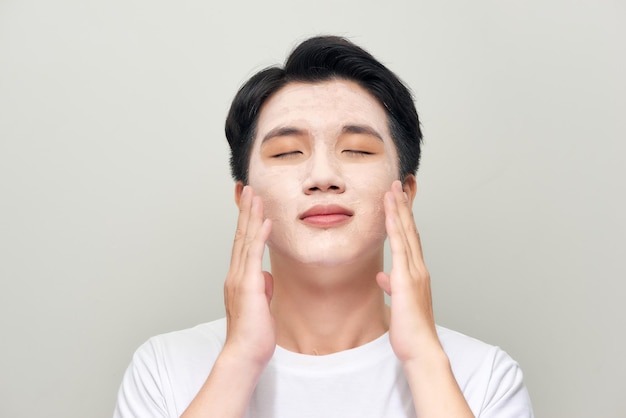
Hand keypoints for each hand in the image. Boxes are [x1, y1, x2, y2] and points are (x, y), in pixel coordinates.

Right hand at [223, 185, 274, 366]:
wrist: (244, 353)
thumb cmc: (253, 333)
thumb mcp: (261, 304)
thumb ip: (262, 287)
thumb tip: (266, 276)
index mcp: (238, 278)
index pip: (242, 243)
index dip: (245, 222)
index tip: (249, 203)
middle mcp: (235, 274)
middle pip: (240, 235)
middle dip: (245, 211)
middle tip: (248, 189)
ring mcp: (239, 278)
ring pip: (245, 240)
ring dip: (251, 216)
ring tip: (255, 195)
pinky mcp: (248, 285)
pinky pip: (254, 255)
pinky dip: (259, 236)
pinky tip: (265, 220)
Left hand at [376, 180, 439, 362]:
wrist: (421, 348)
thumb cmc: (410, 329)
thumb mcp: (397, 302)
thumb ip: (392, 285)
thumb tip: (383, 276)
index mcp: (415, 273)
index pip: (409, 239)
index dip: (403, 218)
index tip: (397, 200)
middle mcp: (418, 268)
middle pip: (410, 230)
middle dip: (402, 206)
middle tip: (396, 184)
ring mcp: (414, 272)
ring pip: (406, 233)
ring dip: (399, 210)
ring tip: (392, 189)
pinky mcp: (406, 279)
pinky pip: (400, 247)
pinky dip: (396, 228)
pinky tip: (390, 213)